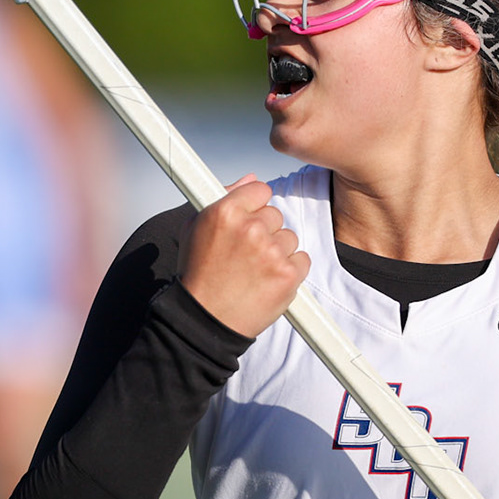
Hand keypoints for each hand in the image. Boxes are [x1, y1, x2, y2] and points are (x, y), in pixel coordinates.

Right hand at [180, 175, 308, 336]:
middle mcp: (249, 228)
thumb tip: (251, 179)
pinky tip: (267, 280)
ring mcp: (271, 251)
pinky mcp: (288, 274)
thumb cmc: (199, 275)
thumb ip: (224, 198)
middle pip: (275, 214)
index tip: (249, 218)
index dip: (255, 205)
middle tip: (246, 252)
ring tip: (254, 270)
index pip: (260, 189)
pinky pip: (302, 259)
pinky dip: (289, 270)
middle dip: (264, 230)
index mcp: (225, 212)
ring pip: (289, 238)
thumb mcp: (196, 228)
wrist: (205, 319)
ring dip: (276, 251)